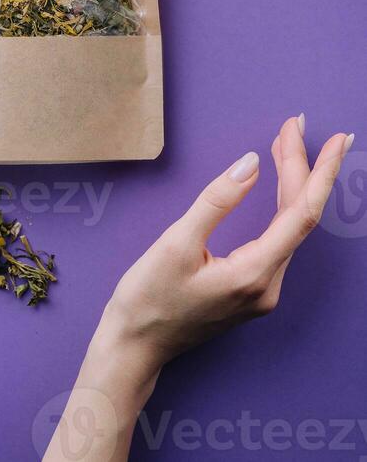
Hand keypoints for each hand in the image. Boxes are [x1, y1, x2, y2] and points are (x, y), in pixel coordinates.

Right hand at [43, 117, 352, 461]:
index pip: (303, 214)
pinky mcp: (250, 291)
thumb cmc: (148, 298)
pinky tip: (274, 186)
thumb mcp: (176, 242)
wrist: (134, 346)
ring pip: (289, 228)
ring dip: (291, 183)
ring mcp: (262, 291)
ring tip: (287, 143)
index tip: (335, 139)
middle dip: (301, 167)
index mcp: (254, 274)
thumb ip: (216, 200)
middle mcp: (268, 286)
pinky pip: (276, 240)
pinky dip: (278, 205)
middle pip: (298, 217)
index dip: (321, 172)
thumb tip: (252, 161)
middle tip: (297, 124)